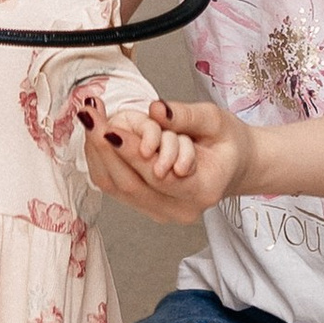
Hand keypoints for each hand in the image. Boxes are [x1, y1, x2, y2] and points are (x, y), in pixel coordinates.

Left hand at [78, 92, 250, 220]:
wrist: (234, 165)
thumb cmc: (227, 142)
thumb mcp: (215, 120)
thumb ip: (186, 116)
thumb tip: (157, 110)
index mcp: (203, 190)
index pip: (158, 175)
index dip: (131, 152)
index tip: (109, 128)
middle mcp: (180, 210)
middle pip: (131, 185)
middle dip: (105, 148)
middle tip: (89, 115)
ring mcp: (162, 212)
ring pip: (117, 188)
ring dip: (97, 152)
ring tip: (89, 117)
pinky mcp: (147, 206)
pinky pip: (116, 186)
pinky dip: (102, 159)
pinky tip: (96, 132)